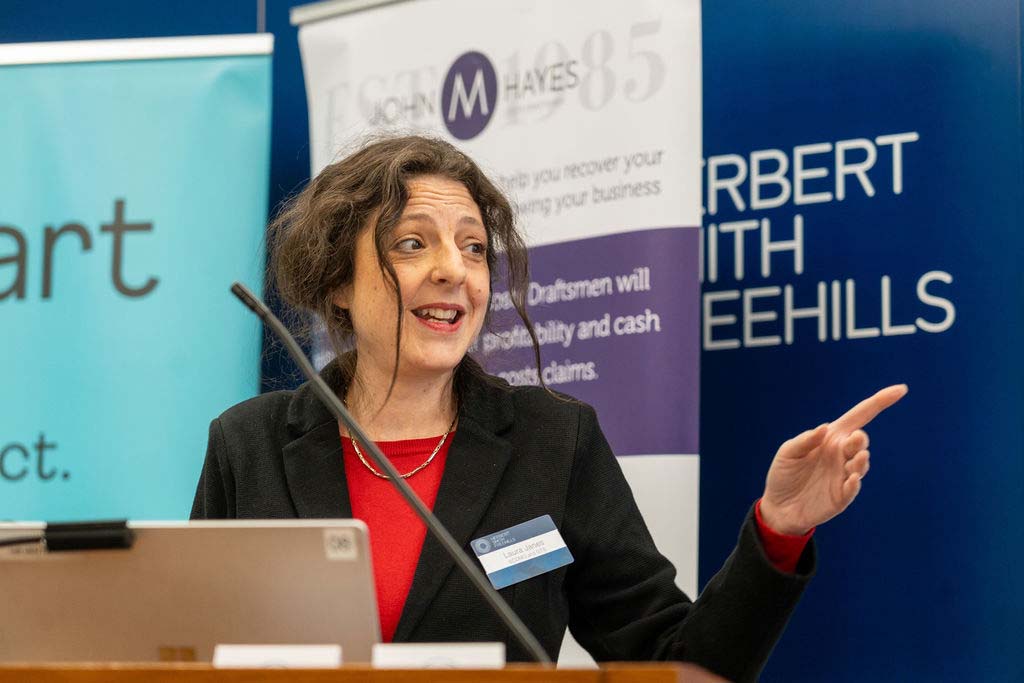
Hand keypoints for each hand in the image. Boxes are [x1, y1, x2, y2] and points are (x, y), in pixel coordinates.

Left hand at [759, 384, 907, 535]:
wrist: (778, 507)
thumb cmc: (783, 474)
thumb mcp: (787, 453)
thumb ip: (804, 440)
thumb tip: (824, 427)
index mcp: (831, 438)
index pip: (860, 416)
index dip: (880, 402)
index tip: (900, 389)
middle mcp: (841, 454)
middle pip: (860, 441)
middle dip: (860, 439)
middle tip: (857, 439)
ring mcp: (844, 475)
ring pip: (861, 464)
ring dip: (861, 460)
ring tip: (858, 458)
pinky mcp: (842, 496)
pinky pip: (852, 488)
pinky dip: (854, 484)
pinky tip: (852, 480)